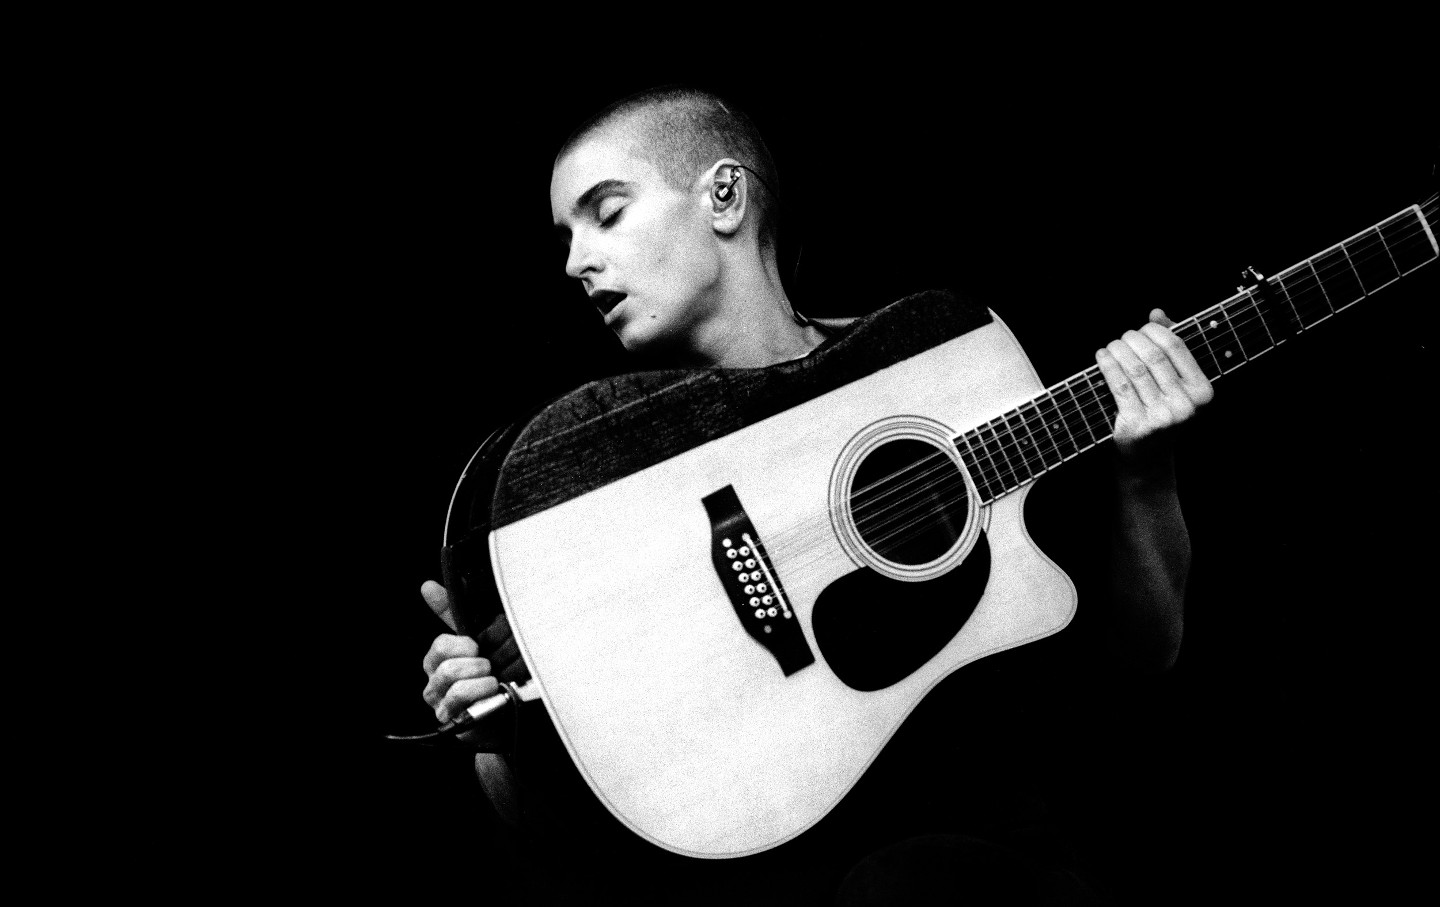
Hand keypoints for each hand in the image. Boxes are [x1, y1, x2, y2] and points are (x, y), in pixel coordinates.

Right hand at [420, 580, 499, 723]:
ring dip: (480, 680)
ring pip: (453, 684)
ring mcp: (440, 704)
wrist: (503, 713)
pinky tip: (492, 694)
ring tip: (493, 681)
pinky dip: (480, 695)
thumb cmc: (485, 675)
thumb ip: (452, 614)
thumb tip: (427, 586)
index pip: (441, 645)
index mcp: (436, 661)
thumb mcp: (473, 642)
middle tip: (489, 668)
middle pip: (447, 667)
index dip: (463, 645)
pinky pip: (459, 704)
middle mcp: (434, 684)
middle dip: (476, 665)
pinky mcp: (451, 721)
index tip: (478, 647)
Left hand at [1096, 308, 1213, 470]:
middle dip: (1134, 339)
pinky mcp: (1136, 425)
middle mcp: (1185, 406)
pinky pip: (1118, 385)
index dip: (1155, 331)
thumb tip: (1157, 313)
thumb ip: (1170, 348)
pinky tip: (1102, 356)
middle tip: (1123, 337)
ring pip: (1134, 368)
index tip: (1142, 328)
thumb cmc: (1162, 414)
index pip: (1177, 347)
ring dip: (1118, 349)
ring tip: (1112, 345)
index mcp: (1202, 392)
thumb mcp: (1176, 384)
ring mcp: (1161, 417)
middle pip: (1154, 356)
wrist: (1148, 460)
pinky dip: (1107, 365)